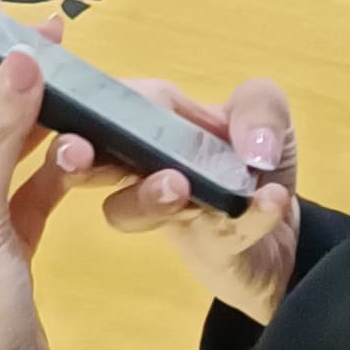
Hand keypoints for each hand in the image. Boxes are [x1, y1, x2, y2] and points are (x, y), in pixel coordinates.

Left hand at [0, 39, 97, 349]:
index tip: (3, 15)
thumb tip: (21, 57)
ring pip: (1, 148)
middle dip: (7, 75)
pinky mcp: (6, 245)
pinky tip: (85, 149)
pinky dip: (53, 168)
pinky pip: (28, 189)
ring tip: (79, 84)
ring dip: (37, 117)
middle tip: (57, 39)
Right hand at [86, 72, 299, 324]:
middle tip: (76, 155)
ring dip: (147, 196)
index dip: (80, 103)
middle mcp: (142, 168)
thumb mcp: (264, 112)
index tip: (65, 101)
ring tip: (179, 185)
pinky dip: (250, 215)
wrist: (283, 240)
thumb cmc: (250, 165)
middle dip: (73, 157)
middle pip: (87, 163)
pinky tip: (270, 199)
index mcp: (146, 122)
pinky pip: (219, 233)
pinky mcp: (207, 248)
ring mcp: (170, 212)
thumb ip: (257, 106)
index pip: (101, 105)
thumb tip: (252, 146)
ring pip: (129, 211)